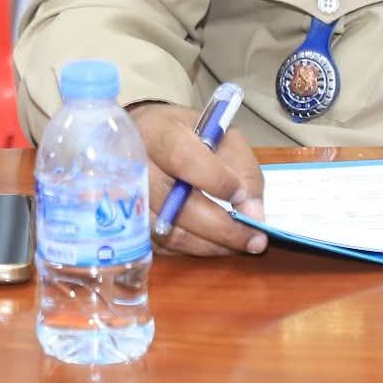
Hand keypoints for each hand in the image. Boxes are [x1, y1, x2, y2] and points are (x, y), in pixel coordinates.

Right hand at [131, 102, 268, 257]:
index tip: (242, 196)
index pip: (184, 160)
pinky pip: (164, 247)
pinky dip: (195, 249)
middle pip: (176, 206)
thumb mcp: (220, 133)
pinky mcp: (129, 226)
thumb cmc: (186, 135)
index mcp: (158, 133)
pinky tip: (216, 244)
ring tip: (242, 245)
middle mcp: (134, 168)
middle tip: (256, 239)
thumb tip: (253, 213)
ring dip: (212, 245)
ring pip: (170, 234)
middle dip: (223, 227)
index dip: (216, 181)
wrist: (141, 140)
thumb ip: (243, 168)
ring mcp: (126, 201)